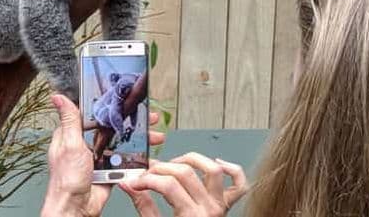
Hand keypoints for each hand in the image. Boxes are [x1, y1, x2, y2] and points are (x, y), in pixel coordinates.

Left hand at [41, 95, 164, 216]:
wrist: (76, 207)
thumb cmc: (67, 179)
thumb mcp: (70, 144)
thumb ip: (69, 120)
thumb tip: (58, 98)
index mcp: (73, 134)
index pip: (94, 114)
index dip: (112, 107)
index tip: (128, 102)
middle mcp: (85, 144)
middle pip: (112, 128)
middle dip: (132, 123)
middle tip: (148, 118)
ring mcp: (98, 158)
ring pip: (121, 143)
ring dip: (139, 140)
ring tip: (154, 136)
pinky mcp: (108, 170)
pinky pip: (124, 161)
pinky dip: (137, 158)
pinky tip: (148, 154)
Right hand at [120, 153, 247, 216]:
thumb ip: (143, 206)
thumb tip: (129, 185)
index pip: (167, 185)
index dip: (147, 179)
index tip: (135, 182)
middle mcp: (209, 209)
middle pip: (185, 173)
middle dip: (162, 168)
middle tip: (148, 173)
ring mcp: (220, 206)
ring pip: (213, 170)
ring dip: (193, 161)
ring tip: (175, 163)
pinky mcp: (227, 206)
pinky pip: (239, 184)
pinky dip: (232, 169)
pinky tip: (217, 163)